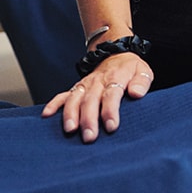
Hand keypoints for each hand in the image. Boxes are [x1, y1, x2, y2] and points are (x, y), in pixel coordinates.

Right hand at [39, 53, 153, 143]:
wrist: (116, 55)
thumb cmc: (131, 69)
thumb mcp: (143, 71)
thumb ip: (141, 82)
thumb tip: (137, 93)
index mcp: (115, 78)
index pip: (111, 95)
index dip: (110, 111)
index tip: (111, 126)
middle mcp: (97, 82)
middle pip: (90, 100)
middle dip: (88, 119)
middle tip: (90, 137)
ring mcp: (85, 85)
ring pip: (74, 99)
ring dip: (71, 114)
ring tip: (70, 130)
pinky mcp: (76, 88)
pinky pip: (62, 95)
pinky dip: (54, 104)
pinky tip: (47, 115)